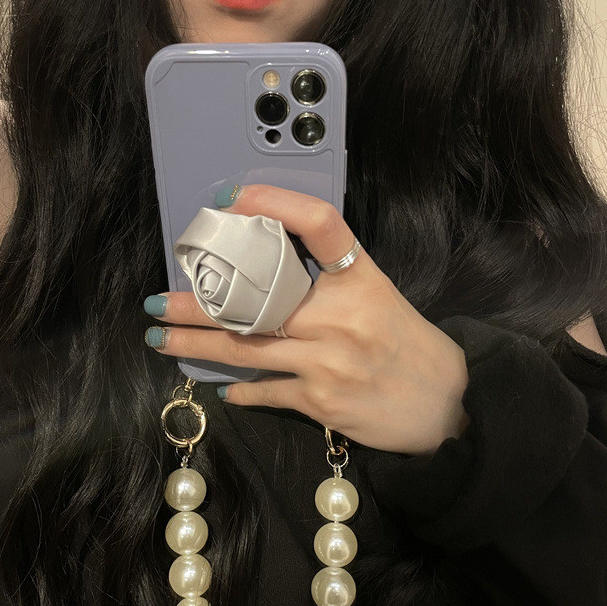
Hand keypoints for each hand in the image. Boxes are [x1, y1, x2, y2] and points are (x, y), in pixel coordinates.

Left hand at [144, 184, 470, 456]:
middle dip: (198, 302)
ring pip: (245, 347)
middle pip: (256, 298)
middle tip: (159, 300)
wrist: (446, 406)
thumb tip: (267, 278)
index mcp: (361, 280)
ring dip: (196, 344)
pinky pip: (265, 390)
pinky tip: (220, 386)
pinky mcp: (320, 401)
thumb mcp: (379, 299)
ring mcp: (328, 361)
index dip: (274, 204)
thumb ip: (331, 286)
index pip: (318, 224)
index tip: (234, 199)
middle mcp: (342, 316)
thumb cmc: (409, 347)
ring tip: (163, 338)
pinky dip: (240, 389)